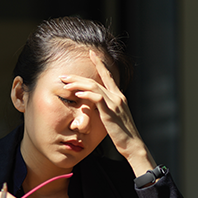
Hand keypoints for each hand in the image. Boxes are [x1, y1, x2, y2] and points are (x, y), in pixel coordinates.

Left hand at [61, 50, 155, 175]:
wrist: (133, 144)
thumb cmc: (122, 135)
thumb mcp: (114, 118)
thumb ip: (106, 109)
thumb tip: (97, 108)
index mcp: (118, 97)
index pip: (108, 76)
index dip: (100, 63)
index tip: (92, 53)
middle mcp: (117, 96)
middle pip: (96, 80)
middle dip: (78, 77)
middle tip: (64, 76)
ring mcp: (114, 103)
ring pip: (94, 87)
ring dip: (77, 84)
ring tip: (65, 84)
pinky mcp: (110, 111)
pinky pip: (96, 98)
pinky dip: (85, 94)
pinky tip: (76, 94)